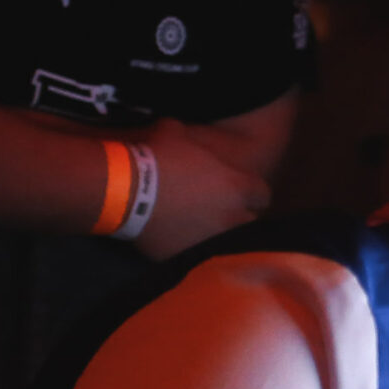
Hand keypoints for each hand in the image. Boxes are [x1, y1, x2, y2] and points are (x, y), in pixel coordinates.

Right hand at [134, 117, 271, 258]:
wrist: (124, 190)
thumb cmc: (155, 157)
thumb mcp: (174, 133)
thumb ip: (190, 138)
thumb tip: (180, 132)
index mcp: (238, 187)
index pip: (263, 194)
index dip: (251, 191)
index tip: (239, 189)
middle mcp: (233, 217)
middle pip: (250, 221)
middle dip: (239, 215)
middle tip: (220, 209)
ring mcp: (213, 240)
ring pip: (228, 242)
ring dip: (220, 234)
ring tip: (202, 227)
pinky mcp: (190, 256)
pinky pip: (199, 255)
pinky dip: (193, 248)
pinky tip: (180, 239)